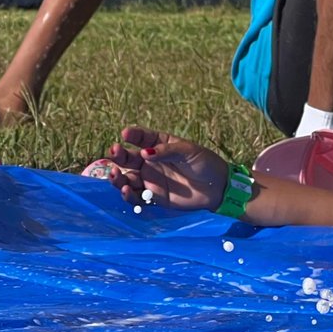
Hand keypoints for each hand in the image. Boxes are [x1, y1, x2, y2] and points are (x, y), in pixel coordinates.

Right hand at [105, 126, 230, 211]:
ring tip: (115, 174)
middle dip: (118, 155)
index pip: (141, 138)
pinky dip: (128, 195)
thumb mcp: (189, 152)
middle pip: (127, 158)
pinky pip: (136, 197)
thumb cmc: (205, 164)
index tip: (125, 134)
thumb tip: (145, 153)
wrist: (218, 188)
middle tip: (114, 152)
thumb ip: (167, 152)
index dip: (132, 135)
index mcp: (158, 145)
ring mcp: (150, 180)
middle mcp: (149, 162)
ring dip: (117, 177)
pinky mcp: (154, 197)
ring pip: (127, 178)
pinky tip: (126, 190)